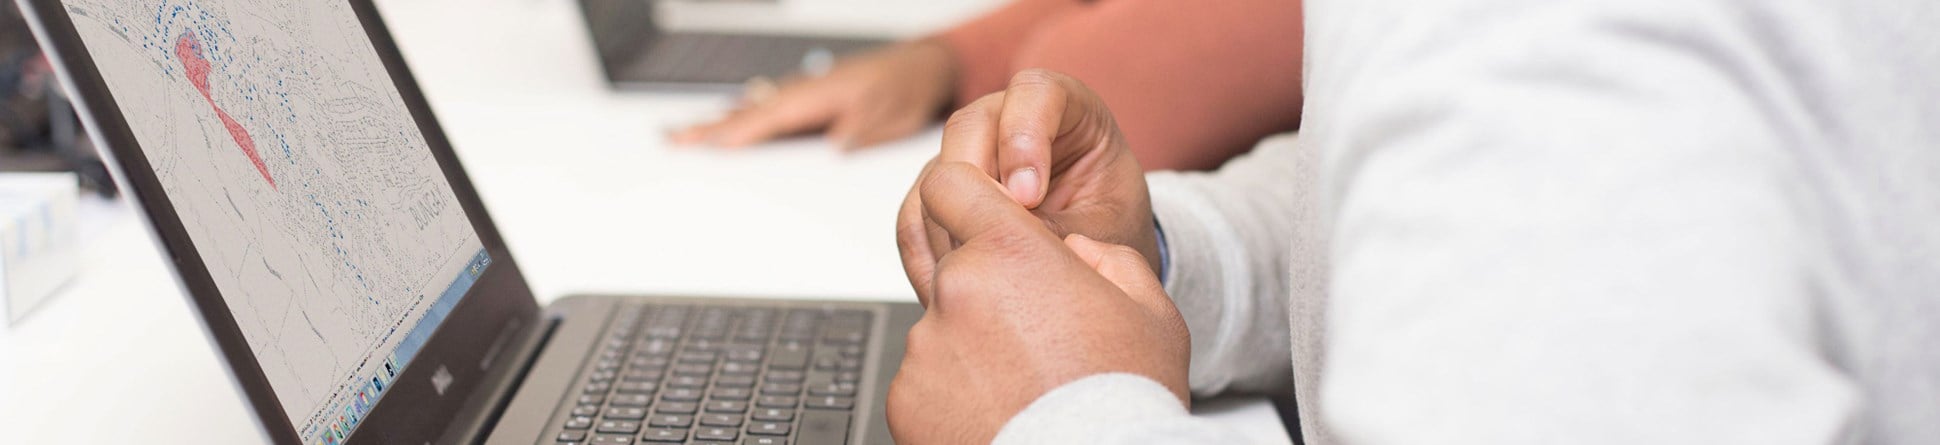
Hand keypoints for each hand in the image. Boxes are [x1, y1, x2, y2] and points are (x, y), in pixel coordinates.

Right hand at [670, 39, 956, 149]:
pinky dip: (741, 112)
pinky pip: (766, 105)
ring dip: (718, 119)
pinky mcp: (808, 96)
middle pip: (749, 111)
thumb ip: (862, 130)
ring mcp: (803, 92)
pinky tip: (727, 119)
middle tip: (671, 138)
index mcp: (819, 95)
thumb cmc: (908, 89)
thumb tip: (836, 146)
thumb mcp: (894, 114)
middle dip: (709, 125)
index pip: (770, 117)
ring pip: (752, 107)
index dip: (737, 131)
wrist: (923, 66)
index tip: (705, 143)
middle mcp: (804, 90)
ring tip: (683, 132)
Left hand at [886, 161, 1189, 443]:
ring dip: (973, 346)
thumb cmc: (1124, 400)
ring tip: (1022, 384)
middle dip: (988, 291)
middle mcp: (957, 290)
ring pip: (943, 328)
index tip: (983, 220)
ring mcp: (925, 347)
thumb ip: (1109, 261)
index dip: (965, 196)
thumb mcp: (1151, 313)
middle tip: (1035, 337)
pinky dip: (954, 393)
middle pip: (956, 268)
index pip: (950, 185)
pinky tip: (1000, 410)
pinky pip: (927, 381)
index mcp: (1011, 252)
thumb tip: (1075, 252)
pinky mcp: (906, 399)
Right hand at [896, 69, 1159, 293]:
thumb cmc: (1110, 227)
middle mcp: (1010, 120)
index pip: (1035, 93)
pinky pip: (916, 214)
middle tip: (994, 241)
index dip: (1024, 138)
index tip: (1029, 196)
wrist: (1097, 255)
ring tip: (980, 277)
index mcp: (1067, 109)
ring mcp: (970, 154)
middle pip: (969, 128)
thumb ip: (1058, 228)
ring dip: (951, 228)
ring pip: (936, 173)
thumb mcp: (1104, 230)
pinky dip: (929, 254)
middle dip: (976, 189)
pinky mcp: (942, 192)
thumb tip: (1002, 244)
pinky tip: (951, 286)